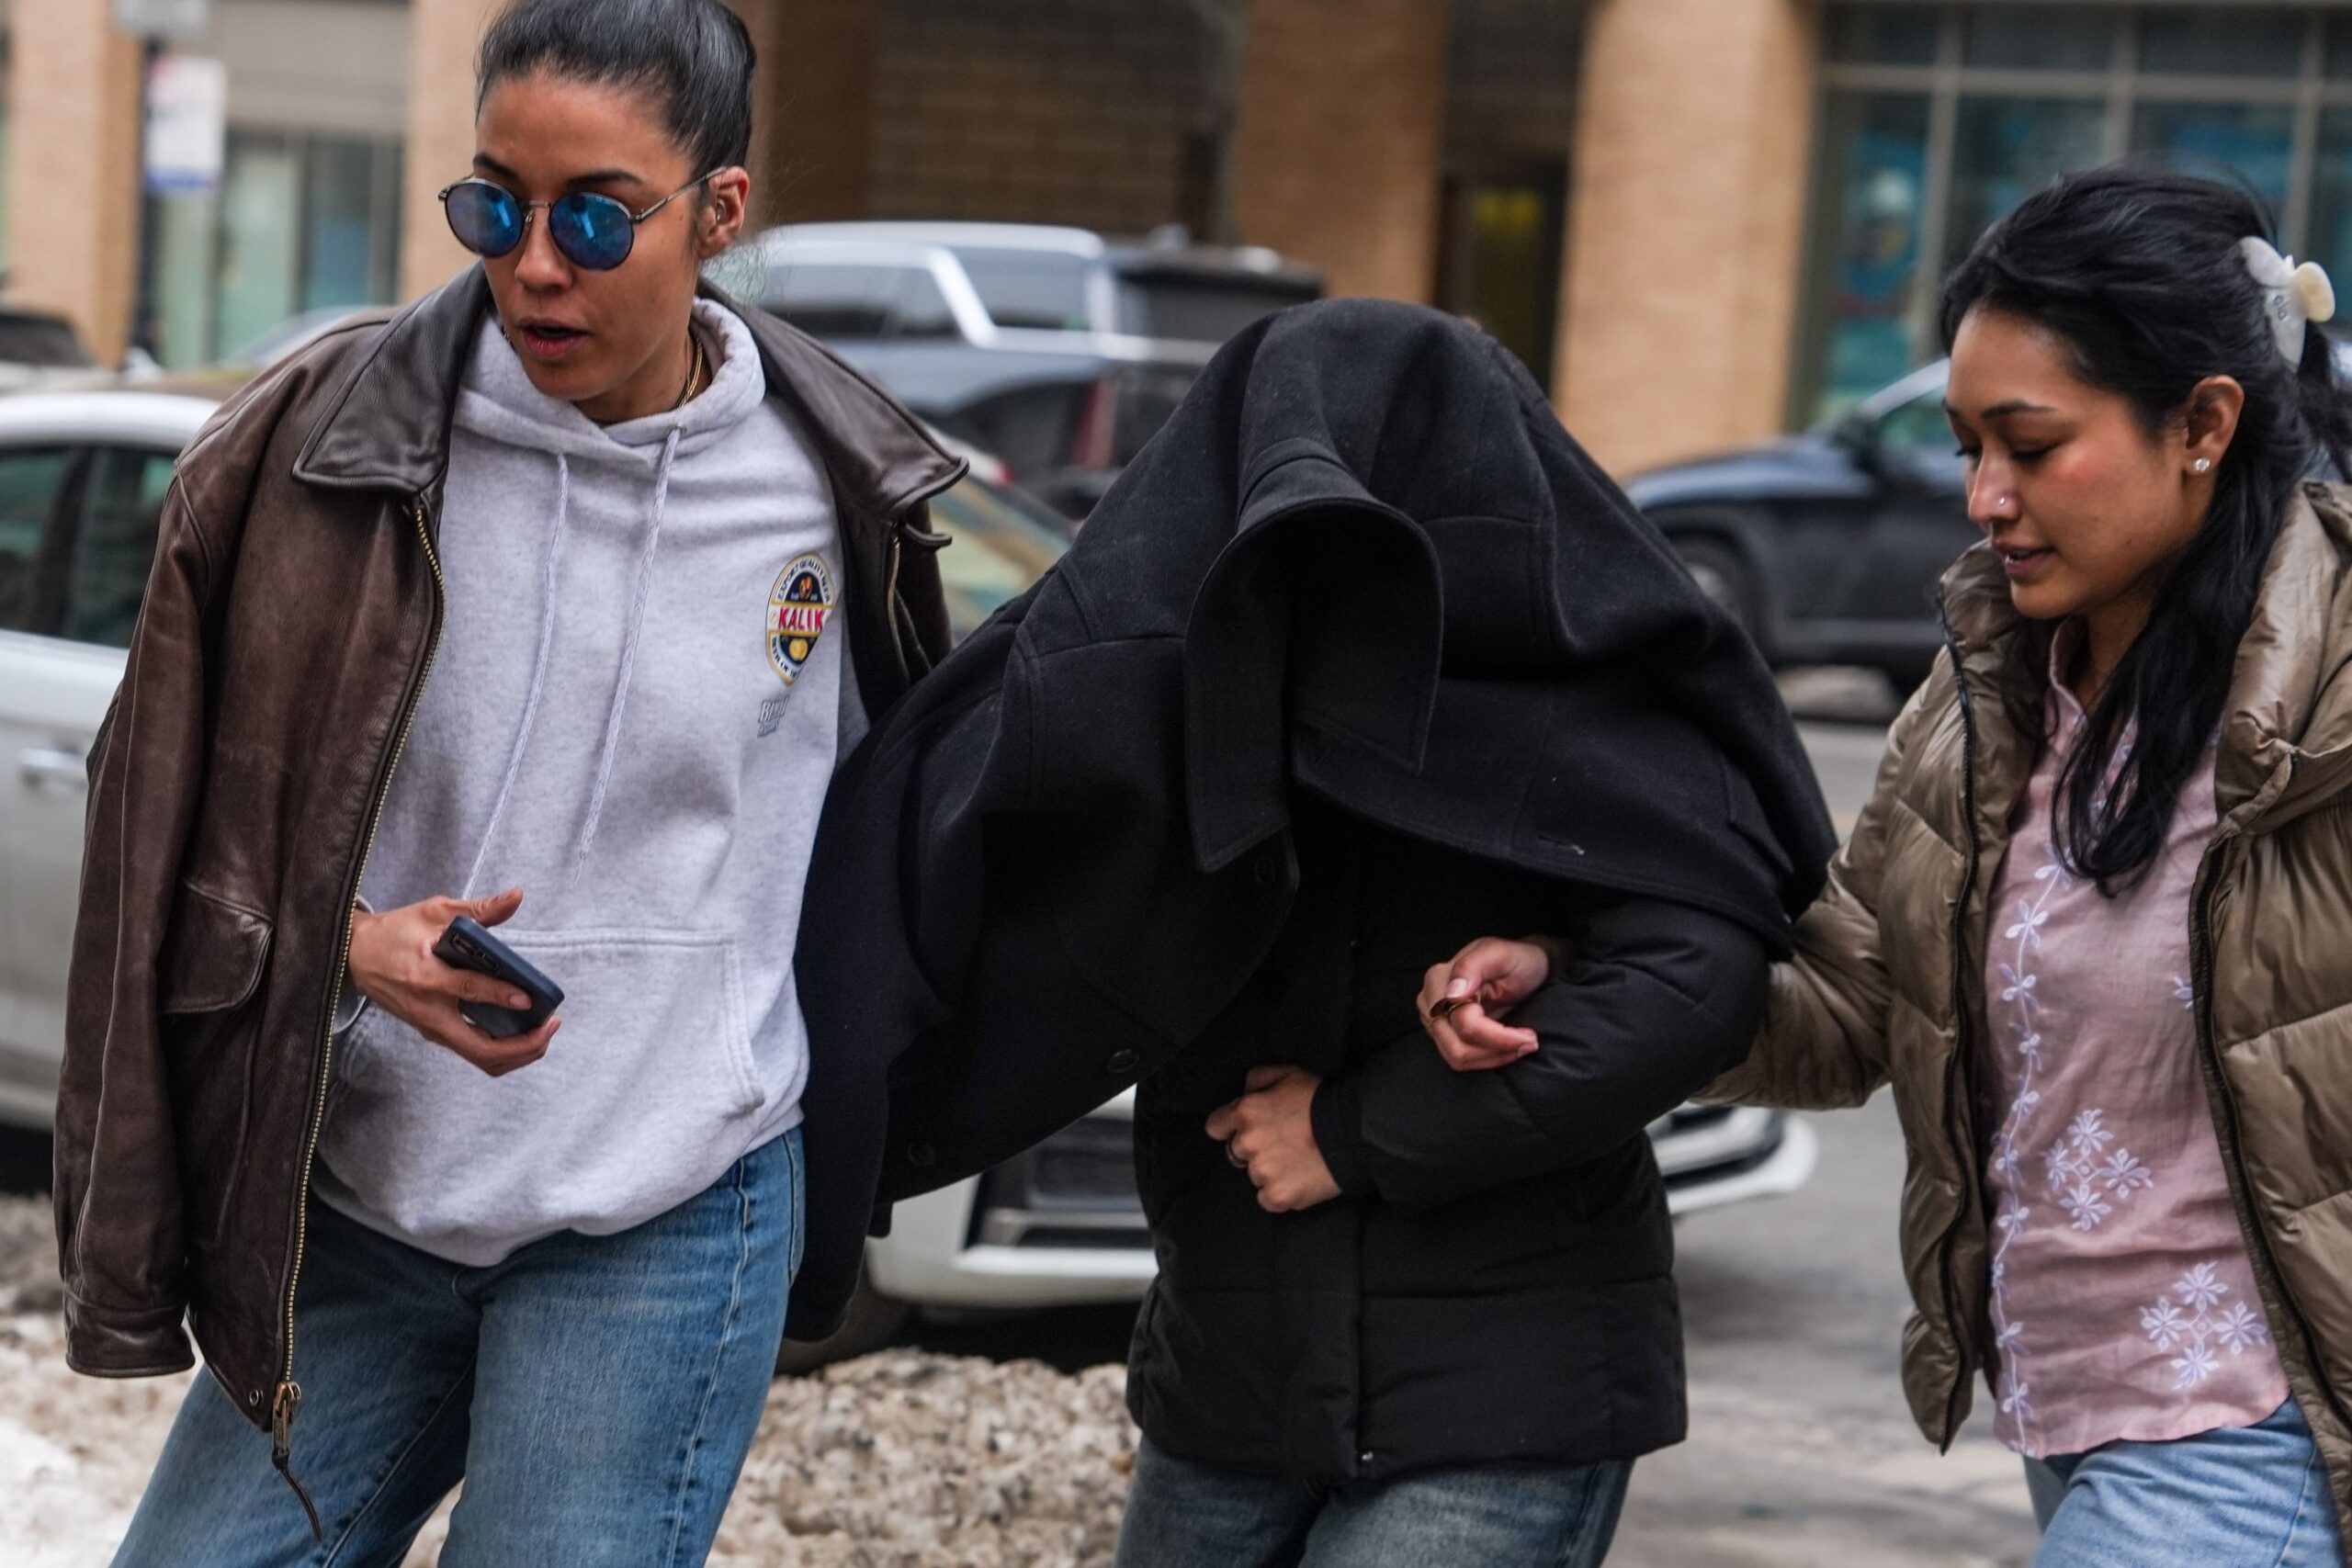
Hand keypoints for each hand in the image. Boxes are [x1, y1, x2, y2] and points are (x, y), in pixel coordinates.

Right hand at [346, 887, 558, 1077]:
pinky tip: (524, 1032)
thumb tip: (517, 896)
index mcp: (426, 977)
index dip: (502, 995)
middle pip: (482, 1050)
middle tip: (550, 1025)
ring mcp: (431, 1028)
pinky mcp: (434, 1032)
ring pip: (481, 1059)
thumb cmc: (395, 932)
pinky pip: (474, 1052)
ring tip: (543, 1031)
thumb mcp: (435, 912)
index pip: (469, 990)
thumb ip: (480, 909)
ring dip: (518, 1053)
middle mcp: (429, 1012)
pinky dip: (504, 1051)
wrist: (355, 956)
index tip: (530, 998)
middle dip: (523, 1046)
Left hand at [1204, 1066, 1341, 1213]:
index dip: (1229, 1127)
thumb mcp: (1288, 1073)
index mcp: (1246, 1112)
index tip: (1244, 1129)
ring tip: (1296, 1159)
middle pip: (1235, 1153)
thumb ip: (1257, 1080)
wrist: (1354, 1131)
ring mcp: (1262, 1172)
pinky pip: (1267, 1199)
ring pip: (1254, 1176)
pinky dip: (1280, 1193)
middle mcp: (1248, 1143)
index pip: (1216, 1126)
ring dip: (1269, 1170)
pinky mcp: (1278, 1196)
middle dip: (1254, 1149)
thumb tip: (1244, 1092)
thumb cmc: (1322, 1099)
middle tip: (1282, 1143)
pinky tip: (1298, 1178)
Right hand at [1418, 937, 1552, 1071]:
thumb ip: (1473, 966)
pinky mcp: (1444, 1034)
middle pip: (1457, 1046)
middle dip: (1496, 1050)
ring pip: (1457, 1057)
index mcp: (1439, 978)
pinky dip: (1487, 1058)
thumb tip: (1452, 995)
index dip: (1498, 1037)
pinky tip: (1507, 1046)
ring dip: (1492, 1057)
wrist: (1523, 967)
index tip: (1530, 1036)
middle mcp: (1430, 1001)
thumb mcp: (1501, 953)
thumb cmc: (1515, 959)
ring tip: (1520, 1044)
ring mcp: (1434, 1019)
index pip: (1463, 1022)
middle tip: (1528, 1043)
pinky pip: (1460, 1059)